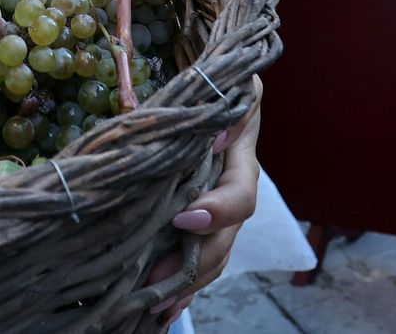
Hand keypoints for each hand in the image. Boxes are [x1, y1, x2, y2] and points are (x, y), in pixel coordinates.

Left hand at [147, 75, 263, 324]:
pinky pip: (193, 259)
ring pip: (210, 258)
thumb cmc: (215, 88)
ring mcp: (217, 215)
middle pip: (223, 240)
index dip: (217, 212)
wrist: (215, 92)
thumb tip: (215, 136)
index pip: (239, 196)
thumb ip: (227, 104)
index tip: (184, 219)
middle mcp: (232, 195)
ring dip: (185, 284)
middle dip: (193, 265)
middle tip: (158, 283)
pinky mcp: (196, 225)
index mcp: (240, 163)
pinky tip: (157, 308)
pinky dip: (178, 284)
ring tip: (155, 307)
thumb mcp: (225, 87)